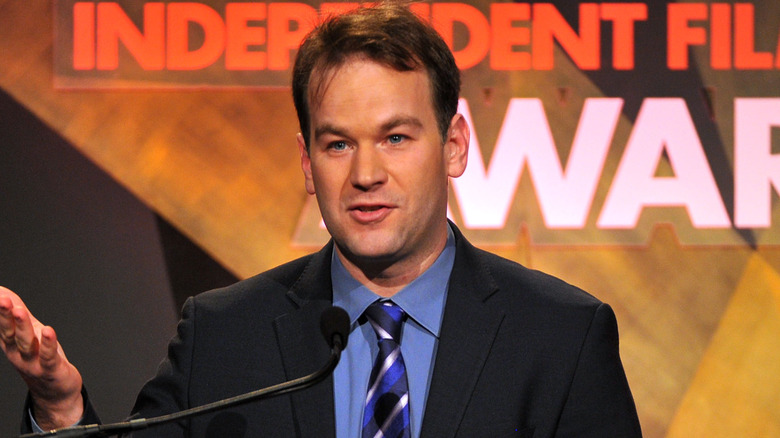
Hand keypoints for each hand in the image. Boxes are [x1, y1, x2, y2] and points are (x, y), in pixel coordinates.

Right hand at [0, 286, 83, 429]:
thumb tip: (1, 291)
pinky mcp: (51, 369)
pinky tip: (49, 331)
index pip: (2, 324)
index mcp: (11, 343)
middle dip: (5, 316)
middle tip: (2, 299)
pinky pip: (48, 356)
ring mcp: (33, 362)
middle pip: (9, 332)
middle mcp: (18, 352)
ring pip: (26, 343)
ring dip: (22, 327)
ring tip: (20, 310)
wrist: (53, 391)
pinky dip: (48, 344)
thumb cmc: (40, 356)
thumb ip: (15, 313)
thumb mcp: (27, 332)